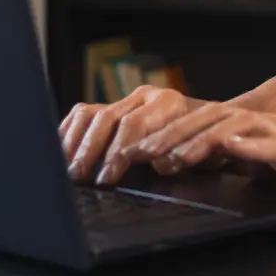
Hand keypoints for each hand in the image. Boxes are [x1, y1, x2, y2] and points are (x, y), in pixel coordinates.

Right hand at [59, 86, 209, 185]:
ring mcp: (128, 99)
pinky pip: (84, 113)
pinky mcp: (114, 106)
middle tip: (80, 178)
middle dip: (91, 151)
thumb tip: (155, 163)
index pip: (133, 124)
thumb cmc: (208, 145)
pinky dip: (70, 132)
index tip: (107, 179)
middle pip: (107, 118)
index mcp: (169, 103)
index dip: (117, 153)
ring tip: (68, 171)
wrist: (214, 125)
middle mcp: (146, 96)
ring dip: (76, 144)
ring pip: (92, 114)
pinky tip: (62, 152)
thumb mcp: (202, 152)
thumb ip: (179, 155)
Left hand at [126, 104, 275, 203]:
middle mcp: (257, 123)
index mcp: (245, 128)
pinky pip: (267, 143)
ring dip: (196, 141)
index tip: (135, 152)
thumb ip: (231, 161)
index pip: (197, 124)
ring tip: (170, 157)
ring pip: (228, 128)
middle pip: (204, 120)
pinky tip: (227, 148)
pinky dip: (245, 145)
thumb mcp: (261, 167)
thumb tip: (190, 166)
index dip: (164, 135)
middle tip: (138, 154)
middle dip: (168, 136)